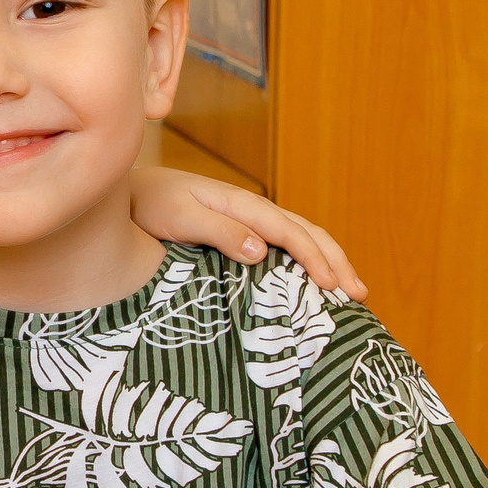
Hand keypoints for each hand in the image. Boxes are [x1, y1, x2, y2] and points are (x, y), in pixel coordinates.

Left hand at [127, 167, 367, 299]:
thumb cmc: (149, 206)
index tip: (333, 288)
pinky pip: (282, 243)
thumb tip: (262, 251)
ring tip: (350, 289)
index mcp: (241, 205)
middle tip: (360, 294)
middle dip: (336, 261)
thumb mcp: (180, 218)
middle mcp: (250, 210)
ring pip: (300, 236)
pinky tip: (310, 280)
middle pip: (306, 232)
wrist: (127, 194)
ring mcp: (247, 219)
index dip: (314, 259)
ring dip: (327, 260)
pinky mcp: (239, 230)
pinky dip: (305, 259)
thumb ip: (219, 232)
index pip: (289, 232)